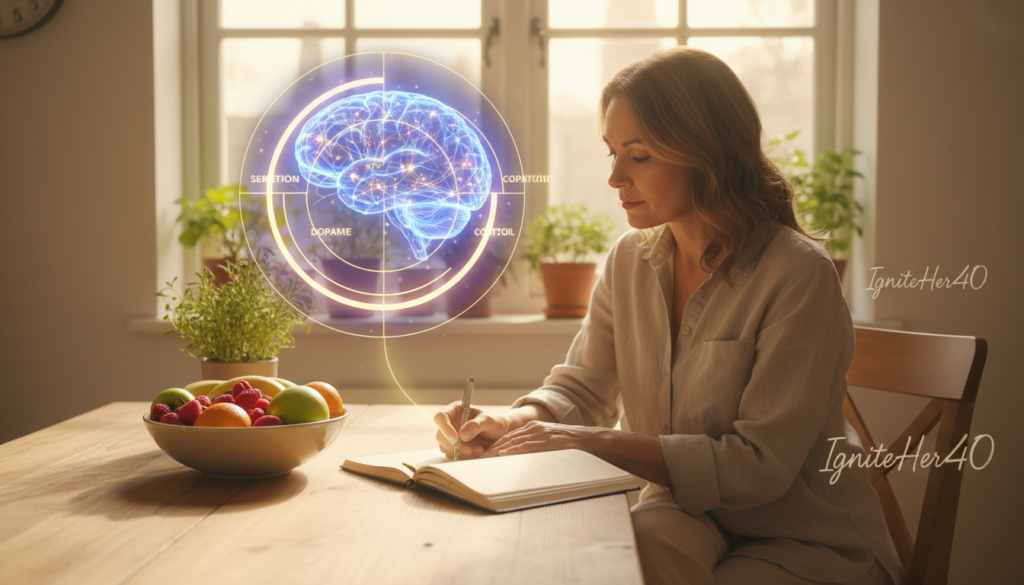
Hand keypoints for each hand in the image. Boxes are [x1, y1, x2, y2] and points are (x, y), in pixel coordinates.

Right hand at [433, 402, 510, 459]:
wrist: (502, 434)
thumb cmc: (495, 422)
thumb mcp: (489, 420)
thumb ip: (476, 425)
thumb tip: (461, 435)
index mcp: (455, 411)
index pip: (441, 417)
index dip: (445, 428)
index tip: (455, 439)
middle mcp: (451, 424)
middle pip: (440, 435)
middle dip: (453, 445)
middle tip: (469, 450)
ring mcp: (452, 437)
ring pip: (446, 448)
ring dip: (461, 452)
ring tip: (479, 449)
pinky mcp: (457, 449)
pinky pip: (454, 455)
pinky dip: (465, 457)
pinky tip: (478, 452)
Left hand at [484, 421, 607, 456]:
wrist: (594, 441)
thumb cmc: (573, 447)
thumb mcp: (551, 445)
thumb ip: (537, 450)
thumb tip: (522, 463)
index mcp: (535, 428)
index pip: (509, 438)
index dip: (495, 447)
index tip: (483, 456)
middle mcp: (535, 428)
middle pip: (507, 439)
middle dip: (492, 449)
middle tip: (478, 460)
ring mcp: (541, 434)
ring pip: (514, 441)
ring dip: (498, 451)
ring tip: (485, 459)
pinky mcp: (548, 441)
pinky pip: (528, 445)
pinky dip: (514, 450)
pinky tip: (504, 455)